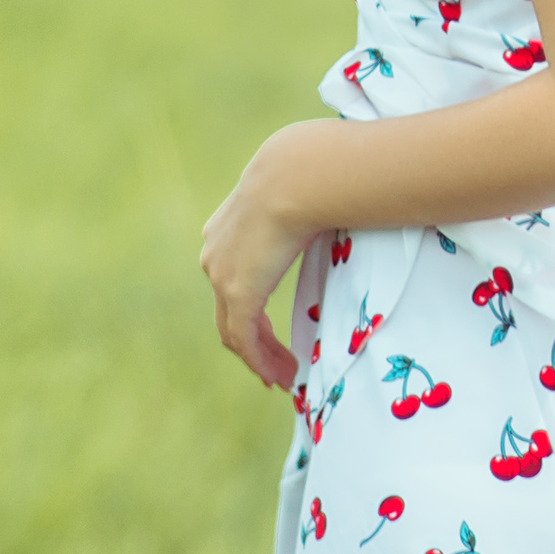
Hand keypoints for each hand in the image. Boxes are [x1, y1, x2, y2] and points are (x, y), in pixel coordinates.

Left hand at [203, 123, 320, 391]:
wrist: (296, 177)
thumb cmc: (311, 179)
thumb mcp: (303, 200)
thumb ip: (308, 214)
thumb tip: (340, 207)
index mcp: (225, 231)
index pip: (230, 283)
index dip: (248, 309)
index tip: (269, 332)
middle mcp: (214, 257)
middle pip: (228, 314)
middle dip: (255, 344)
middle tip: (279, 366)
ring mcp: (222, 277)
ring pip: (234, 332)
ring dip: (261, 358)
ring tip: (285, 377)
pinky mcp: (238, 294)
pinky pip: (245, 340)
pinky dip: (261, 361)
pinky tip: (280, 377)